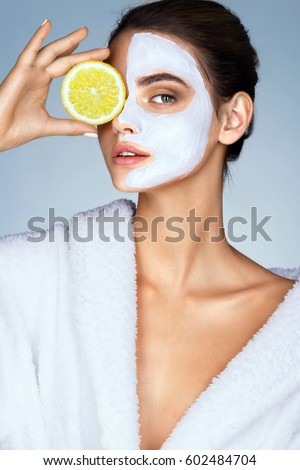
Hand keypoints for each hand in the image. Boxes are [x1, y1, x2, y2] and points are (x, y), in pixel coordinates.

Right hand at [0, 20, 109, 151]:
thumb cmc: (17, 129)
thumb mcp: (50, 126)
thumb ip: (71, 127)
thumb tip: (92, 131)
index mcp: (43, 85)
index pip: (68, 69)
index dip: (83, 63)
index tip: (102, 62)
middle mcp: (37, 75)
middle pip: (63, 58)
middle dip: (82, 51)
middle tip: (103, 48)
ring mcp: (28, 72)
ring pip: (51, 51)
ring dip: (67, 41)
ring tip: (84, 32)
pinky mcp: (19, 72)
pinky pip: (29, 51)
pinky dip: (38, 37)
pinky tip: (47, 25)